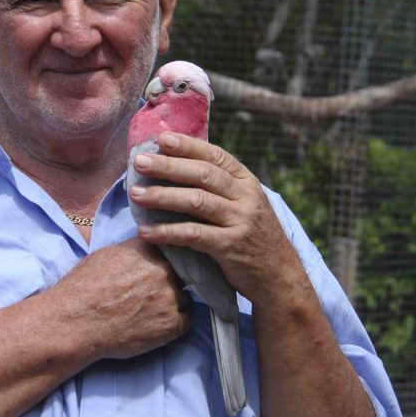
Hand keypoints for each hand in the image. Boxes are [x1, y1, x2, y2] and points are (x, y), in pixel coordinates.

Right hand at [47, 238, 189, 361]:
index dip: (165, 262)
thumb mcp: (105, 256)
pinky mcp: (171, 324)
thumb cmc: (83, 289)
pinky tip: (157, 326)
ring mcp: (169, 297)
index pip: (170, 249)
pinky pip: (186, 321)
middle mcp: (162, 270)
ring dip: (172, 304)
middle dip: (169, 283)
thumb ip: (132, 251)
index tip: (159, 270)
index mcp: (146, 250)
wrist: (75, 322)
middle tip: (152, 295)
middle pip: (179, 274)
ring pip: (184, 298)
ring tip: (150, 313)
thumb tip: (145, 248)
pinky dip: (175, 324)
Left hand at [128, 132, 306, 304]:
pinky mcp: (231, 247)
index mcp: (246, 182)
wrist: (280, 277)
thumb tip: (176, 165)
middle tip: (139, 162)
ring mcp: (240, 221)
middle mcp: (245, 197)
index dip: (187, 146)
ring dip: (162, 196)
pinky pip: (194, 235)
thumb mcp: (244, 204)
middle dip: (168, 166)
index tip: (161, 138)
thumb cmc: (252, 237)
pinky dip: (167, 232)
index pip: (215, 156)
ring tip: (134, 194)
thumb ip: (218, 187)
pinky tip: (146, 232)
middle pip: (202, 174)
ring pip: (196, 201)